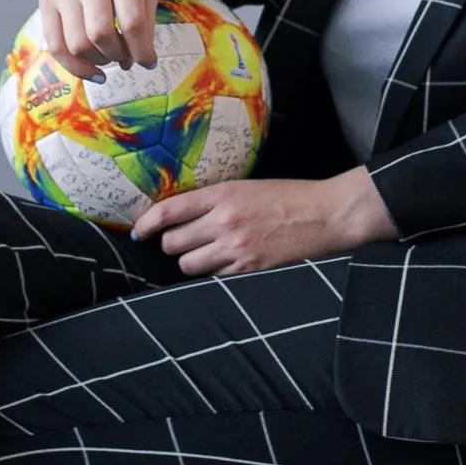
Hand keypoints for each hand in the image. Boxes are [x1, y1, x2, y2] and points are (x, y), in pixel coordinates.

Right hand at [39, 0, 158, 81]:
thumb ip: (145, 21)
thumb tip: (140, 62)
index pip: (132, 22)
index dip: (142, 51)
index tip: (148, 62)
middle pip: (101, 34)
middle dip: (117, 56)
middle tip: (125, 58)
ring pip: (76, 43)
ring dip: (96, 62)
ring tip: (107, 59)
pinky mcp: (46, 0)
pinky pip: (54, 43)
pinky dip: (72, 65)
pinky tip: (87, 69)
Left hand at [131, 167, 397, 275]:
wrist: (326, 214)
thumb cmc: (290, 196)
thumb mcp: (248, 187)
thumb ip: (216, 199)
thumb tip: (184, 214)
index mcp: (222, 194)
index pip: (169, 211)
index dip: (147, 224)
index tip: (139, 232)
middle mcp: (223, 221)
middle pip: (173, 243)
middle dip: (174, 245)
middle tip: (185, 242)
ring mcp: (235, 248)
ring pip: (188, 265)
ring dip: (192, 261)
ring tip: (207, 254)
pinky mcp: (248, 269)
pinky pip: (214, 277)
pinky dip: (214, 273)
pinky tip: (227, 264)